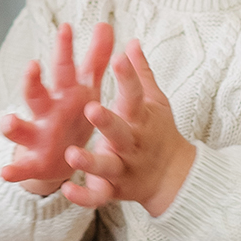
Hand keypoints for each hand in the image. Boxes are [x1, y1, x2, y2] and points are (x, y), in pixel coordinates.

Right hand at [0, 22, 113, 195]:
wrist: (60, 157)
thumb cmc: (74, 115)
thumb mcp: (87, 88)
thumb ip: (96, 59)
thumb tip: (106, 24)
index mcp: (62, 94)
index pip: (63, 68)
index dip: (65, 49)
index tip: (67, 27)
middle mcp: (45, 112)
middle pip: (36, 94)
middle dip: (33, 81)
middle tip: (33, 66)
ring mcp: (36, 136)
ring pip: (21, 129)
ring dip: (12, 125)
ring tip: (7, 122)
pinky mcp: (34, 163)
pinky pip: (22, 167)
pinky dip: (13, 170)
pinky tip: (4, 172)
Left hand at [62, 41, 194, 216]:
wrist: (173, 177)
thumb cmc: (158, 132)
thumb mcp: (155, 103)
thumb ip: (140, 75)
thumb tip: (132, 43)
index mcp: (141, 119)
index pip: (135, 96)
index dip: (128, 77)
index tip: (118, 58)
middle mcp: (133, 144)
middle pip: (121, 133)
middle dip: (107, 123)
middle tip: (91, 109)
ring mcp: (123, 169)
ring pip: (106, 167)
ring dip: (90, 162)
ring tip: (71, 154)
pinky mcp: (113, 191)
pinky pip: (97, 197)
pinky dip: (83, 197)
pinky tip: (66, 190)